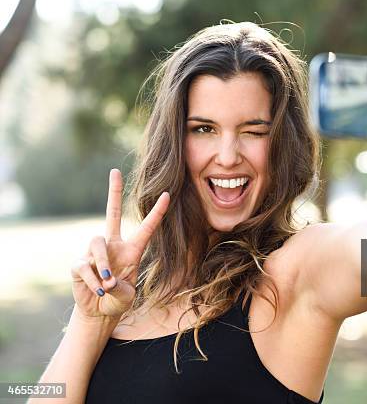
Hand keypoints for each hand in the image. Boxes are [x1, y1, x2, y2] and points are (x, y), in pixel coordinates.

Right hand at [71, 169, 169, 317]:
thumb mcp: (126, 297)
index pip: (147, 228)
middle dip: (114, 192)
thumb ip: (120, 289)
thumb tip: (107, 279)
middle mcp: (114, 246)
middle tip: (115, 171)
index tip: (168, 195)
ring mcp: (95, 253)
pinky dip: (93, 280)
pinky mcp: (80, 263)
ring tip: (107, 283)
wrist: (99, 312)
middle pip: (113, 213)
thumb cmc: (118, 301)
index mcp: (132, 251)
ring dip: (104, 264)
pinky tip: (97, 289)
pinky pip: (85, 265)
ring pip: (98, 244)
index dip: (157, 213)